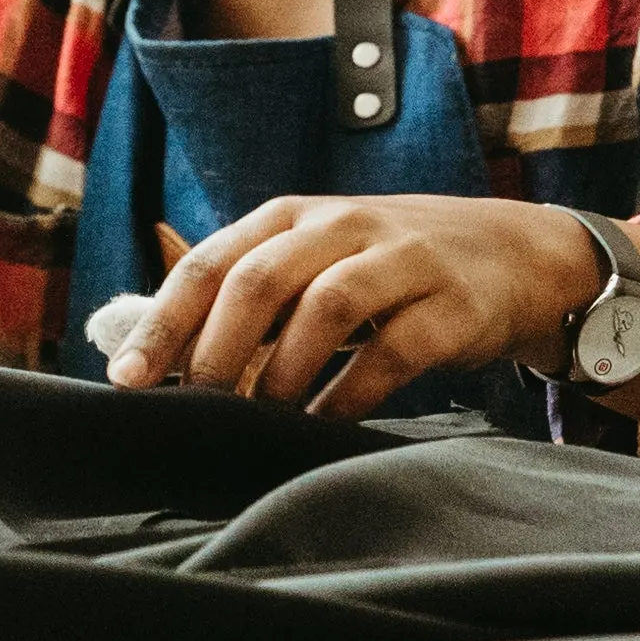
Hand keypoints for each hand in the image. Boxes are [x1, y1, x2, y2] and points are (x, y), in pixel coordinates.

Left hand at [107, 193, 605, 426]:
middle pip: (261, 277)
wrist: (512, 254)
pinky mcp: (451, 305)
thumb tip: (146, 349)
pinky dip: (351, 392)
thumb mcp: (314, 259)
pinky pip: (393, 351)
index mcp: (293, 217)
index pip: (212, 261)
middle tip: (196, 405)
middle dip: (217, 347)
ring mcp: (402, 260)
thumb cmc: (386, 267)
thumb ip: (244, 296)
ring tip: (261, 418)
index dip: (165, 321)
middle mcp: (342, 226)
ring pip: (327, 306)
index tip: (127, 379)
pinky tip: (326, 422)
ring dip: (284, 371)